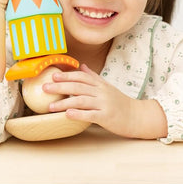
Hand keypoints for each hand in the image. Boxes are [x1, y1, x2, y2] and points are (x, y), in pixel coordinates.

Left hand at [43, 64, 167, 138]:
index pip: (82, 76)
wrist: (136, 116)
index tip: (53, 74)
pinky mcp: (106, 117)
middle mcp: (101, 92)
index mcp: (100, 84)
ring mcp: (104, 104)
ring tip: (50, 106)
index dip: (67, 75)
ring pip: (81, 100)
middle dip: (60, 86)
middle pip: (78, 86)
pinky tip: (67, 115)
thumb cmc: (120, 102)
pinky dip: (78, 114)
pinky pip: (90, 115)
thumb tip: (83, 66)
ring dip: (64, 103)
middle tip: (45, 87)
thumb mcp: (107, 87)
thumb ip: (94, 77)